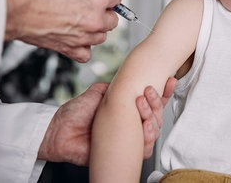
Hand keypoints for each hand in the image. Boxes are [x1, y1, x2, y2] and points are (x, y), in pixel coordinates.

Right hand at [2, 0, 122, 61]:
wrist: (16, 11)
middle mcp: (95, 19)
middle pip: (113, 19)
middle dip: (105, 13)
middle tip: (93, 8)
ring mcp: (85, 36)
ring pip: (102, 36)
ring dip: (96, 30)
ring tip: (82, 23)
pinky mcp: (71, 49)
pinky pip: (86, 53)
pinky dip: (84, 48)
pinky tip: (77, 40)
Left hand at [38, 77, 177, 164]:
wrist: (60, 131)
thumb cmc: (76, 113)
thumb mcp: (99, 92)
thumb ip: (117, 85)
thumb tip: (131, 76)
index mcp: (127, 111)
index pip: (151, 103)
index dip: (163, 93)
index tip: (169, 81)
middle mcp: (131, 125)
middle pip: (157, 117)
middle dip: (156, 103)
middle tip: (147, 92)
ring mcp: (129, 139)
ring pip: (154, 132)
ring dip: (152, 117)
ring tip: (140, 104)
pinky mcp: (125, 153)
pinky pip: (145, 150)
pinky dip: (148, 138)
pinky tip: (143, 126)